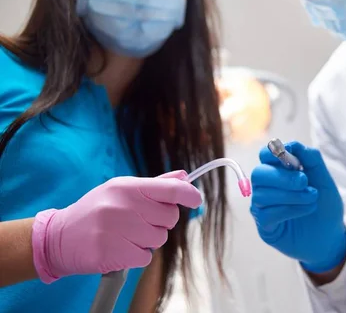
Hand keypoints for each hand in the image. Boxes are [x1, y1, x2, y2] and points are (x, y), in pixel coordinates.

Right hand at [32, 170, 201, 282]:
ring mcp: (116, 229)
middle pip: (170, 217)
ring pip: (159, 239)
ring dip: (148, 241)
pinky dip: (136, 256)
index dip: (189, 195)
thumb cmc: (96, 211)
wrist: (59, 237)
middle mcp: (122, 205)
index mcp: (127, 186)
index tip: (196, 200)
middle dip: (161, 222)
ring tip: (127, 235)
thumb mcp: (121, 190)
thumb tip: (185, 177)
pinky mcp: (110, 252)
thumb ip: (155, 185)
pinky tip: (120, 248)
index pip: (170, 189)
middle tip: (141, 222)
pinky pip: (145, 258)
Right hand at [250, 142, 345, 272]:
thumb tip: (292, 144)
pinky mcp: (265, 226)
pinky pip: (268, 213)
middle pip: (259, 174)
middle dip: (282, 176)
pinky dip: (289, 209)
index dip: (273, 153)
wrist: (331, 236)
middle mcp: (266, 187)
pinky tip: (304, 210)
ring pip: (263, 194)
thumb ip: (311, 159)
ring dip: (291, 195)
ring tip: (312, 198)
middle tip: (304, 181)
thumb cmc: (325, 206)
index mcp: (279, 171)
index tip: (291, 158)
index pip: (265, 155)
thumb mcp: (324, 179)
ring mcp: (263, 207)